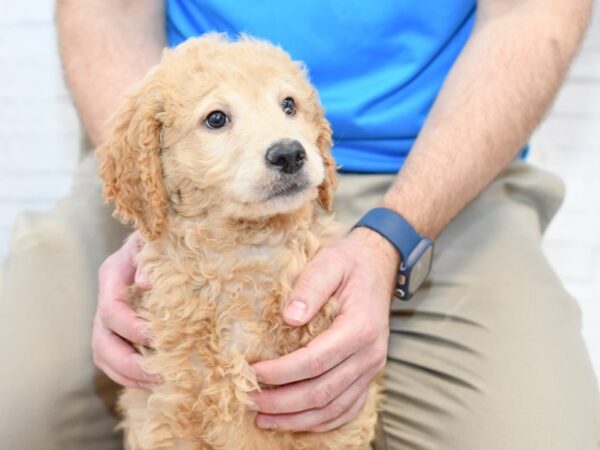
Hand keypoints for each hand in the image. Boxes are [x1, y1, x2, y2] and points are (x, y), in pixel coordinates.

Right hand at [92, 232, 158, 388]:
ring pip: (103, 355)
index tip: (158, 340)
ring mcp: (106, 318)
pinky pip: (112, 361)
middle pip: (102, 340)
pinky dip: (129, 376)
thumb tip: (144, 284)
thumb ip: (150, 258)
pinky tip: (152, 382)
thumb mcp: (155, 241)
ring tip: (158, 383)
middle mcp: (105, 299)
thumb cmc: (160, 239)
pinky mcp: (115, 331)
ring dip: (128, 374)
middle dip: (128, 361)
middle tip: (158, 373)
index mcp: (112, 275)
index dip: (132, 328)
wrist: (156, 243)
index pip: (112, 309)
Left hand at [250, 227, 398, 431]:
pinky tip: (296, 422)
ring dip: (297, 419)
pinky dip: (321, 422)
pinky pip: (347, 409)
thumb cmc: (349, 263)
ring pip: (334, 408)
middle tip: (249, 400)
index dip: (281, 372)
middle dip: (282, 402)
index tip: (252, 372)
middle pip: (322, 392)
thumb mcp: (329, 262)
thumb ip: (311, 286)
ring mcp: (372, 368)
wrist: (378, 265)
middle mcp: (370, 354)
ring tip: (263, 419)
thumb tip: (290, 317)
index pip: (315, 361)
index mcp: (360, 327)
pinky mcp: (369, 374)